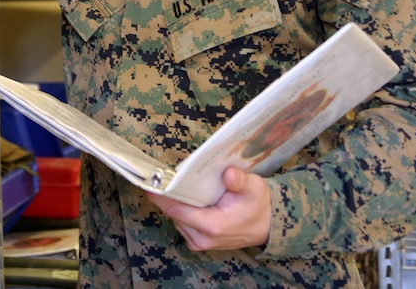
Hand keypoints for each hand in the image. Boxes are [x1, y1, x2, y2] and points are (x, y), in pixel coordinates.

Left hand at [146, 167, 270, 251]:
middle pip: (173, 213)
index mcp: (213, 226)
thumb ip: (240, 181)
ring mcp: (199, 242)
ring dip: (173, 202)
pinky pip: (181, 222)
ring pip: (175, 218)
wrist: (268, 225)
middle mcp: (202, 238)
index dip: (161, 197)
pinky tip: (183, 196)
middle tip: (160, 175)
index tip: (148, 183)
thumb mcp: (254, 188)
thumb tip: (228, 174)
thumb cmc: (258, 205)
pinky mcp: (198, 241)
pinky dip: (180, 209)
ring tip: (170, 183)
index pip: (177, 211)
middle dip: (166, 196)